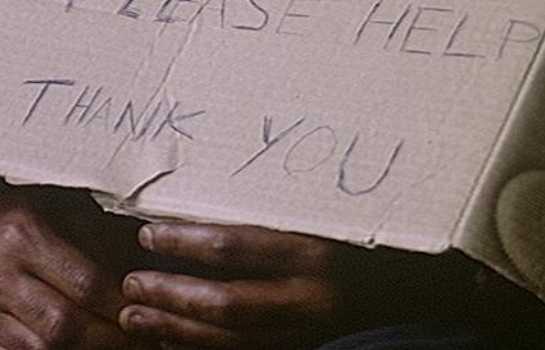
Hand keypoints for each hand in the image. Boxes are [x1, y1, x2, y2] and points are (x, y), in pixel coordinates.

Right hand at [0, 169, 146, 349]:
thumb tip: (140, 284)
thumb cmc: (23, 212)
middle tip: (136, 341)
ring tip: (108, 346)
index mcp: (25, 236)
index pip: (85, 283)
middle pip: (61, 325)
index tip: (145, 313)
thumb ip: (98, 245)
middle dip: (106, 339)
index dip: (120, 306)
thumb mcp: (63, 211)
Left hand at [117, 223, 365, 348]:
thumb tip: (200, 210)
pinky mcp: (304, 349)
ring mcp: (308, 331)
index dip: (184, 242)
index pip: (234, 246)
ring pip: (229, 340)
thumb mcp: (325, 216)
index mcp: (313, 251)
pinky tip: (169, 342)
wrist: (415, 287)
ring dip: (174, 330)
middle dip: (169, 295)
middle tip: (129, 282)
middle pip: (224, 302)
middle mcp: (311, 297)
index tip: (147, 234)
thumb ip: (273, 215)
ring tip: (133, 316)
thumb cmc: (365, 238)